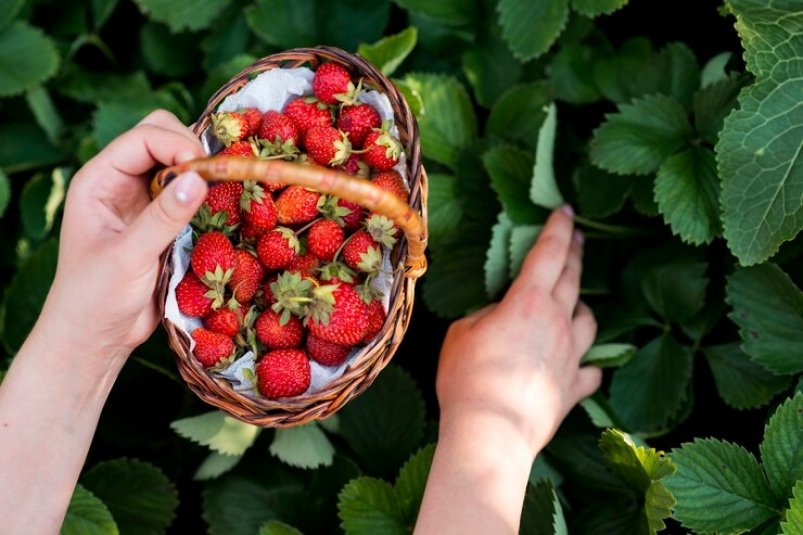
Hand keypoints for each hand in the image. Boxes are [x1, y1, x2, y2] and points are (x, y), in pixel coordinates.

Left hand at [43, 110, 207, 366]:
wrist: (96, 336)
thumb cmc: (96, 298)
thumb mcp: (129, 257)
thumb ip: (164, 217)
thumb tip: (200, 179)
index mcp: (99, 180)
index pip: (143, 138)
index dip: (178, 144)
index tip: (206, 170)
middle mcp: (120, 182)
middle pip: (162, 137)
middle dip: (192, 150)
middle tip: (215, 180)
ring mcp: (143, 201)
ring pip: (179, 163)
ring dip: (202, 173)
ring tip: (222, 193)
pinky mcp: (162, 221)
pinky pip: (189, 193)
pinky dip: (207, 195)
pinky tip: (220, 210)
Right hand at [435, 205, 600, 457]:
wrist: (491, 433)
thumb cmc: (468, 379)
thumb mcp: (461, 334)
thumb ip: (485, 316)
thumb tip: (499, 317)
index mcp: (528, 303)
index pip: (549, 254)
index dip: (558, 228)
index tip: (565, 209)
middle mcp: (557, 323)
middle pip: (573, 279)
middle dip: (575, 253)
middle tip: (577, 237)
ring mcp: (570, 357)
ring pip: (589, 320)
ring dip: (581, 306)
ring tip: (574, 303)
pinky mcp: (573, 389)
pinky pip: (589, 369)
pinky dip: (586, 362)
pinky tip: (581, 363)